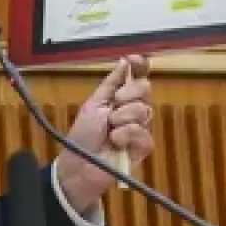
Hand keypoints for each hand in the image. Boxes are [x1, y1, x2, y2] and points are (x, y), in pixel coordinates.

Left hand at [54, 55, 154, 216]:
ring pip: (144, 110)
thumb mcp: (93, 104)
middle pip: (145, 88)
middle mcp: (133, 110)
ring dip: (122, 118)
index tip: (135, 60)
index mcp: (120, 98)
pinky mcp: (143, 147)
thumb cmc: (82, 135)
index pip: (138, 76)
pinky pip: (143, 133)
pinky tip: (116, 142)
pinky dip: (127, 135)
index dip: (140, 66)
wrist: (79, 165)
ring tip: (109, 130)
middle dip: (128, 94)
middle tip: (113, 106)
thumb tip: (123, 61)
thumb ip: (110, 84)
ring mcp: (140, 128)